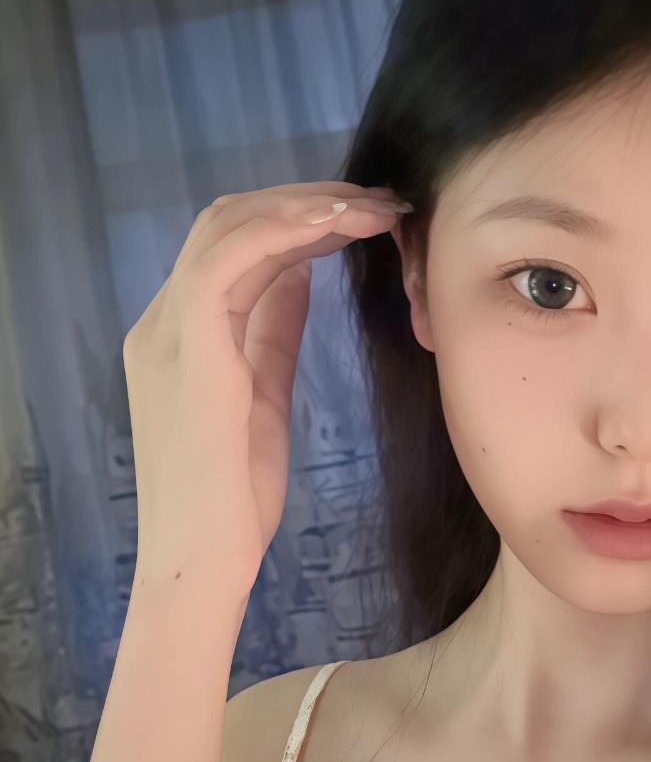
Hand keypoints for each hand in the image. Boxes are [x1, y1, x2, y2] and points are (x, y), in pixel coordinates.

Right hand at [122, 182, 408, 599]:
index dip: (299, 219)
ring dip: (304, 208)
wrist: (201, 559)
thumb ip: (272, 330)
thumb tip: (300, 273)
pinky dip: (282, 232)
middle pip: (227, 221)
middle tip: (378, 201)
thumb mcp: (263, 395)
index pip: (233, 245)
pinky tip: (335, 227)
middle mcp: (161, 321)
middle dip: (306, 201)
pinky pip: (227, 261)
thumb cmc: (233, 498)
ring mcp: (166, 332)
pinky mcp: (186, 351)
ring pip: (227, 228)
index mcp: (179, 332)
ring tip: (371, 208)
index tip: (364, 217)